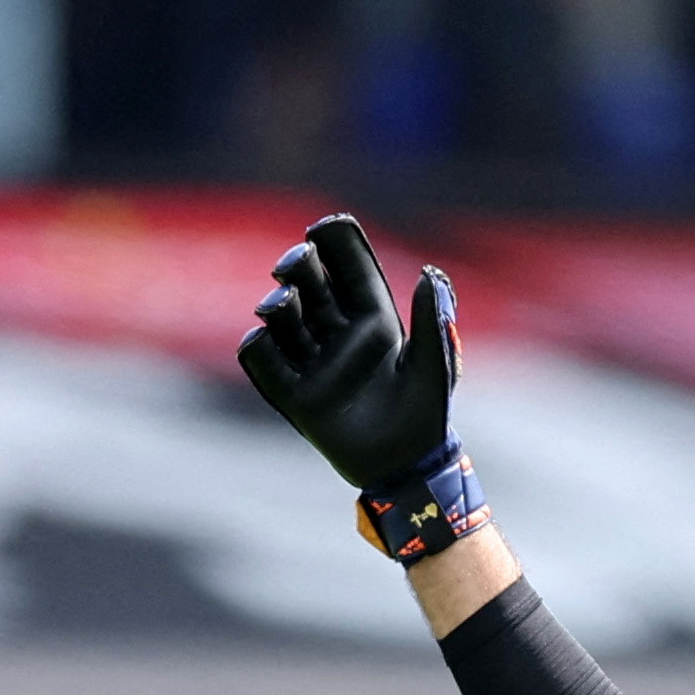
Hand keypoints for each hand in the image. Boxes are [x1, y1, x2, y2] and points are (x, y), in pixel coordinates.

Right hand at [239, 215, 489, 566]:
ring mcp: (313, 361)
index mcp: (374, 321)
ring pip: (282, 316)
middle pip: (309, 284)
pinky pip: (263, 358)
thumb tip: (431, 272)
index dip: (336, 245)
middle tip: (297, 262)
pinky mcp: (293, 393)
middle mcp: (339, 334)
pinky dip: (259, 346)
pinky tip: (264, 339)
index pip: (349, 270)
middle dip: (298, 266)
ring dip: (277, 304)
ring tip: (280, 303)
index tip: (323, 227)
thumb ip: (433, 322)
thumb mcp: (434, 367)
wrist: (404, 468)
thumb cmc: (425, 416)